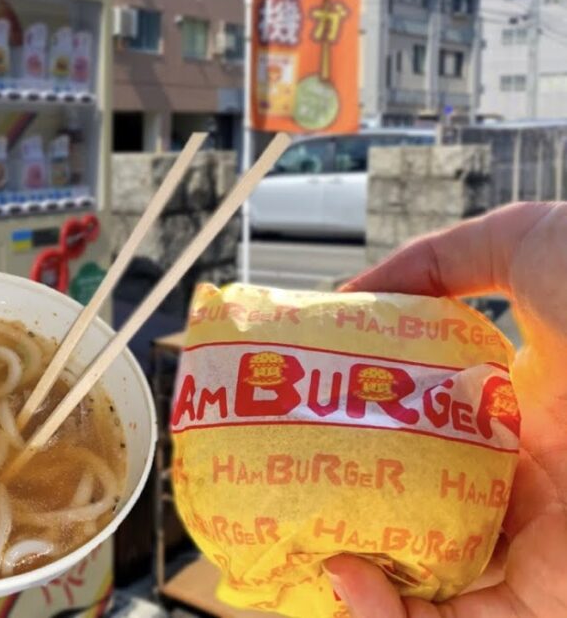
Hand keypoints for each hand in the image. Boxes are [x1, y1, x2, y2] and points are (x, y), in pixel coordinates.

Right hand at [326, 202, 566, 616]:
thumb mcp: (526, 244)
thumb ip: (436, 260)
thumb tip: (348, 295)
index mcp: (517, 415)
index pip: (422, 448)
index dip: (357, 450)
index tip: (299, 439)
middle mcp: (522, 486)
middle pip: (417, 521)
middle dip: (347, 522)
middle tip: (284, 510)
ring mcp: (537, 543)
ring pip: (431, 588)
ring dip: (356, 582)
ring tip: (305, 553)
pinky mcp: (548, 592)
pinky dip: (390, 616)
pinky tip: (347, 577)